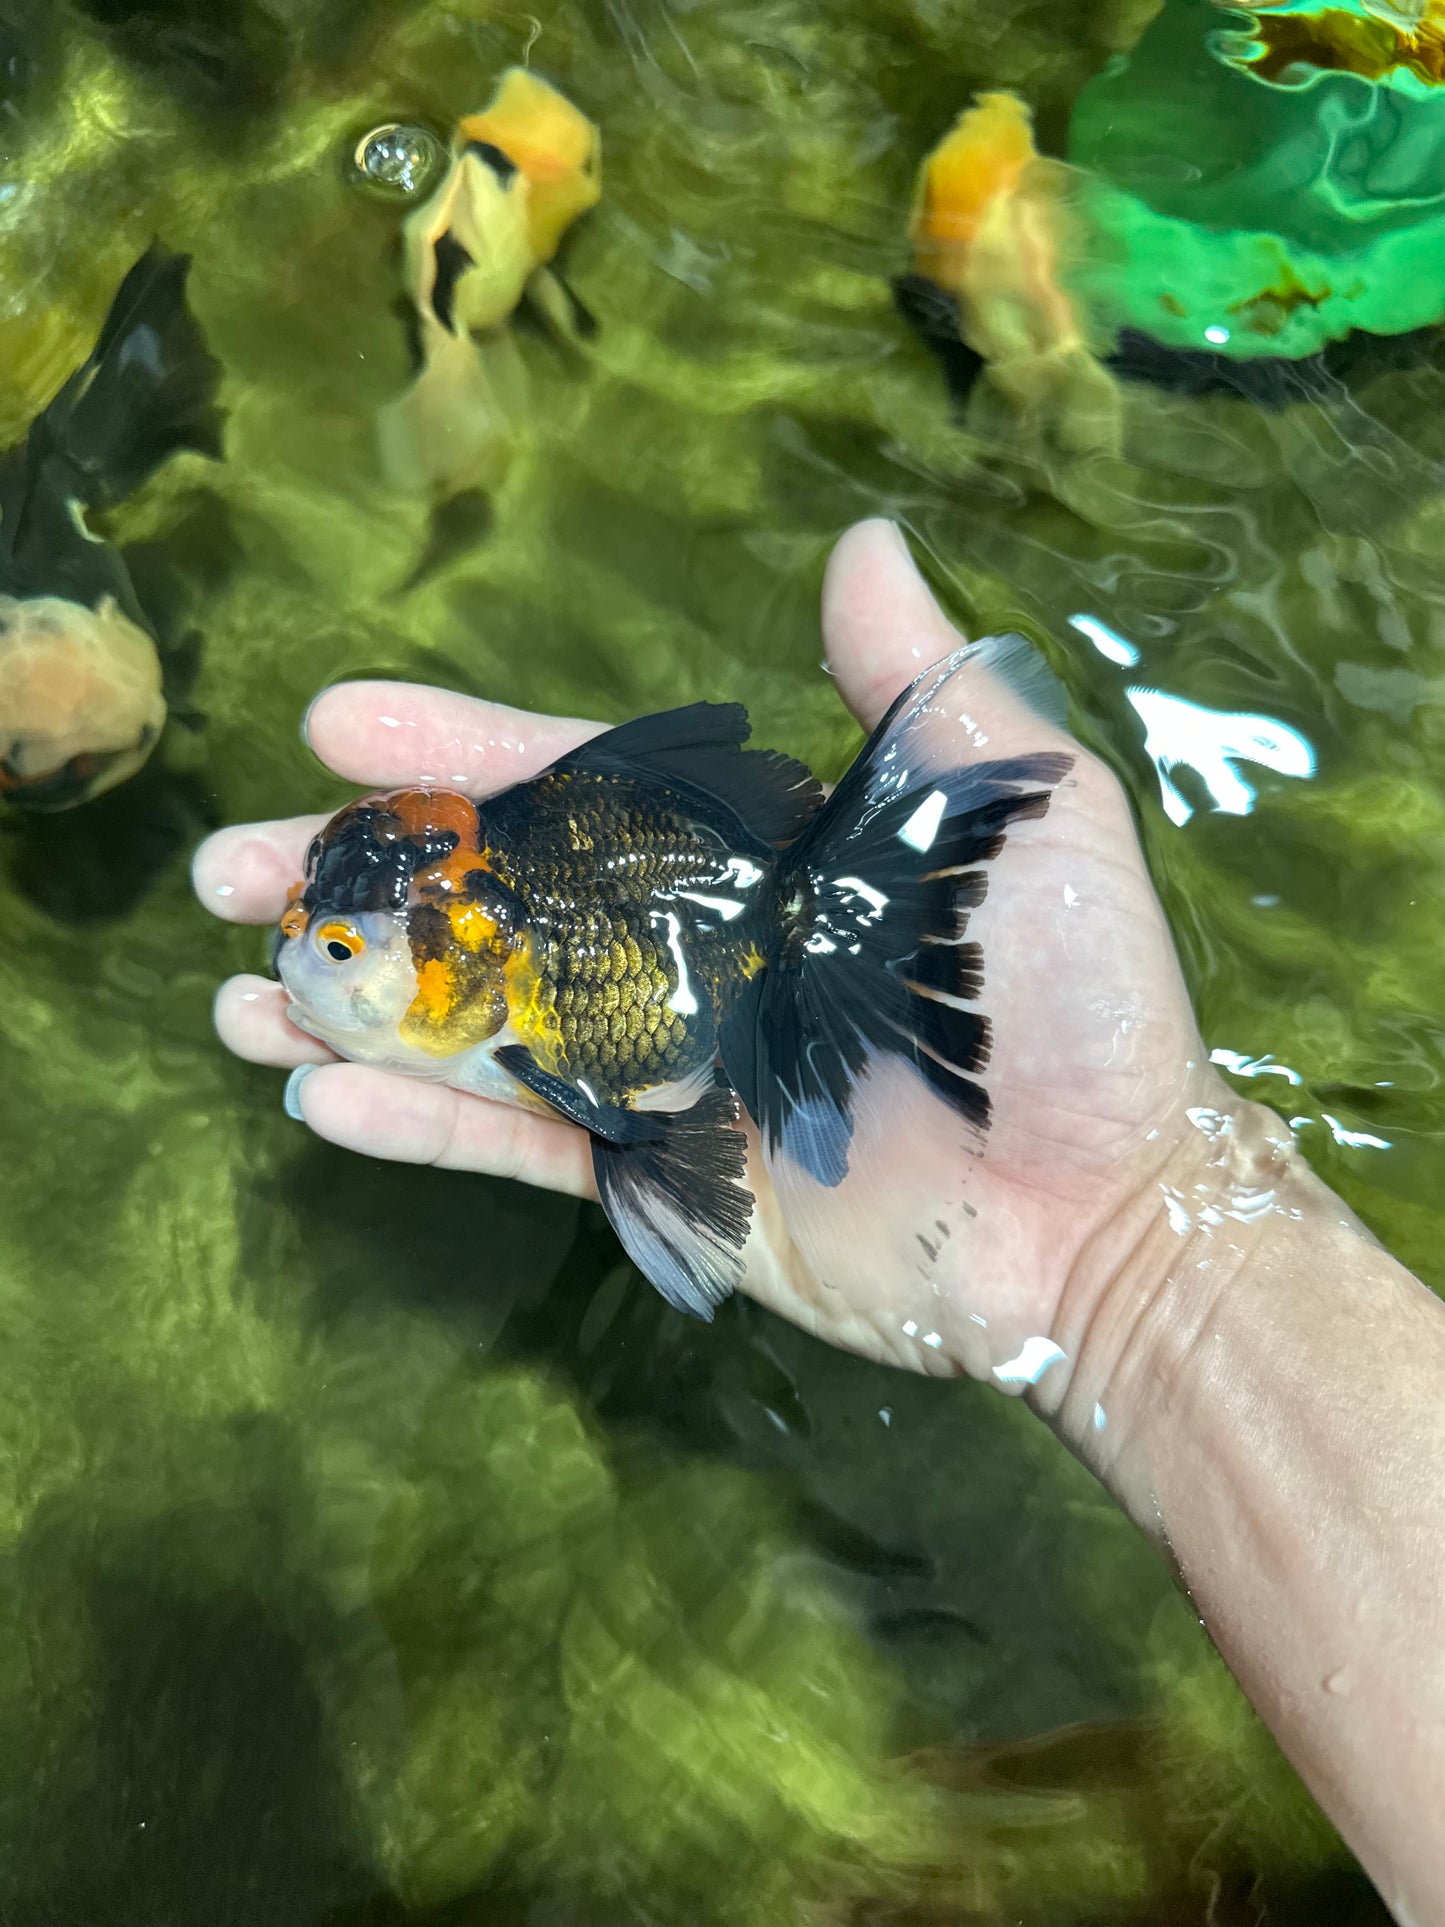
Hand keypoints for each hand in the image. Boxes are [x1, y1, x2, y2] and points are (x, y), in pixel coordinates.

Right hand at [194, 519, 1235, 1412]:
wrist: (1105, 1207)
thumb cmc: (1066, 998)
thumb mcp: (1015, 805)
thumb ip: (914, 686)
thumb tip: (860, 539)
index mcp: (753, 856)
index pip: (577, 787)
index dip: (458, 754)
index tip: (336, 727)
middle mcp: (692, 951)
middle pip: (491, 902)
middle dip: (360, 880)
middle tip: (224, 873)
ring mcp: (668, 1069)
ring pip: (479, 1023)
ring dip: (358, 1001)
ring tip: (236, 991)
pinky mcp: (666, 1179)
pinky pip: (521, 1144)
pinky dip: (422, 1122)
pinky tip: (320, 1092)